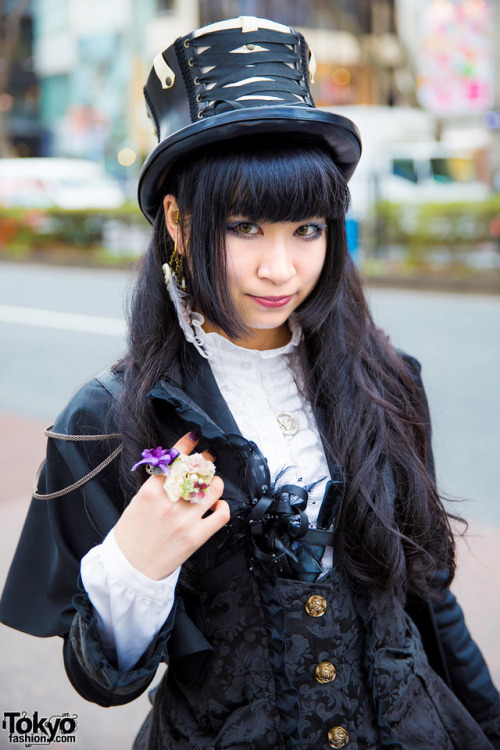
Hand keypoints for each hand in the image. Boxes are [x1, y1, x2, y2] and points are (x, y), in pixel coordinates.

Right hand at [113, 433, 227, 579]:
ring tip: (213, 484)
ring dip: (216, 483)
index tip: (194, 437)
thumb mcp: (137, 502)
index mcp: (151, 491)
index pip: (174, 459)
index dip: (187, 445)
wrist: (130, 568)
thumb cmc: (131, 534)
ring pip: (213, 489)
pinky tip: (217, 506)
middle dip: (205, 462)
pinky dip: (223, 507)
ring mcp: (185, 520)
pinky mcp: (196, 537)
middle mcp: (169, 502)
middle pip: (197, 471)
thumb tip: (176, 468)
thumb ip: (156, 485)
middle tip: (208, 460)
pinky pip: (221, 515)